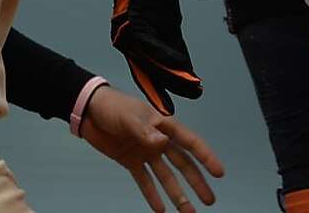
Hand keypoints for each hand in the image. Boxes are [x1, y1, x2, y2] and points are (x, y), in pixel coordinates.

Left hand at [80, 84, 223, 212]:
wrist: (89, 110)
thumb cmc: (113, 106)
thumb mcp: (130, 117)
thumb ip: (145, 131)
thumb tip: (162, 143)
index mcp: (164, 125)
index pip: (190, 143)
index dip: (206, 157)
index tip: (219, 172)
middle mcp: (159, 141)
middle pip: (183, 164)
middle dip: (197, 182)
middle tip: (209, 200)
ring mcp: (146, 152)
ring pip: (167, 177)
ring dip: (177, 194)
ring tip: (188, 212)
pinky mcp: (131, 161)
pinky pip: (145, 181)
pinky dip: (152, 195)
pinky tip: (161, 209)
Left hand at [111, 0, 202, 114]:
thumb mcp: (168, 27)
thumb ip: (172, 49)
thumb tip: (184, 71)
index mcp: (131, 42)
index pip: (144, 71)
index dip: (156, 89)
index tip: (167, 108)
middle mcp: (125, 39)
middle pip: (146, 70)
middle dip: (161, 89)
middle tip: (170, 111)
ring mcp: (128, 30)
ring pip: (150, 60)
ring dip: (171, 75)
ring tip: (189, 88)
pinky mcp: (135, 20)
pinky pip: (153, 43)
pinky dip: (168, 56)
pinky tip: (182, 67)